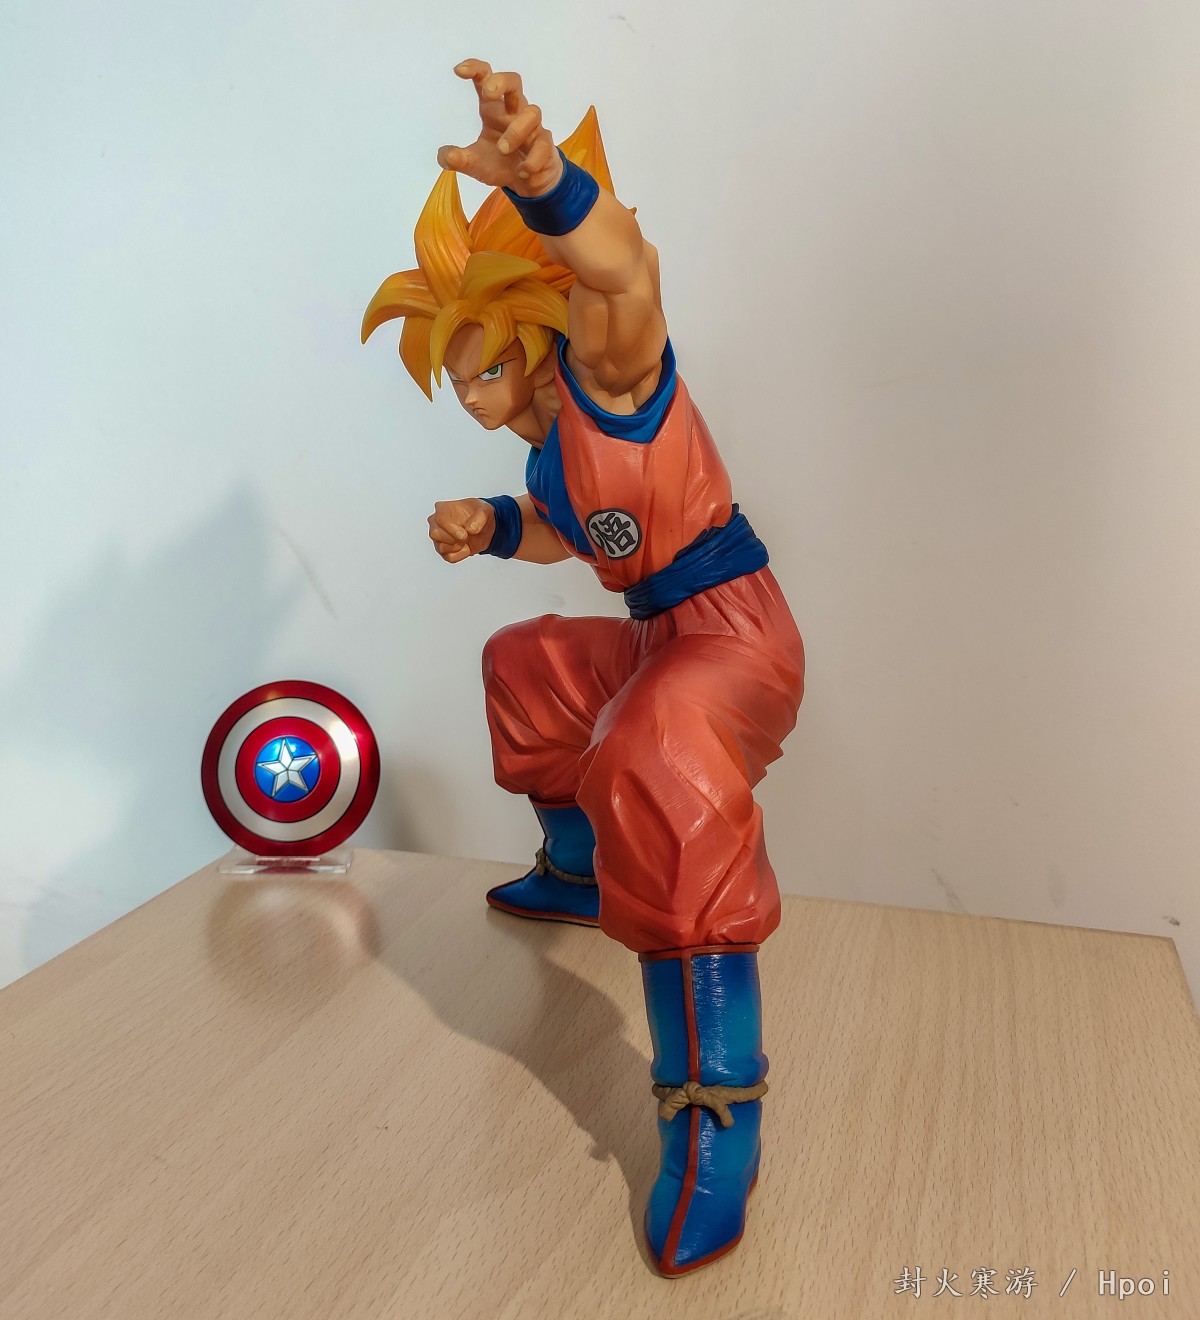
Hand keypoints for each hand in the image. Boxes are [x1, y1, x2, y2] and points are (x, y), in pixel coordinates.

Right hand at [428, 498, 494, 563]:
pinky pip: (449, 557)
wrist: (483, 528)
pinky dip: (461, 555)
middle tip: (466, 537)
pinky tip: (466, 547)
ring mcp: (438, 537)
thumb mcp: (485, 510)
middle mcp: (436, 523)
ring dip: (458, 547)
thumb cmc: (478, 515)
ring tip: (467, 540)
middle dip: (453, 538)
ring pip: (441, 547)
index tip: (464, 534)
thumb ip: (479, 518)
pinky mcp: (443, 550)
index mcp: (443, 509)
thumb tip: (471, 529)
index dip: (452, 529)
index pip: (439, 519)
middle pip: (435, 533)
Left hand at [436, 59, 562, 196]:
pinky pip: (544, 146)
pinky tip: (521, 171)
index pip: (486, 78)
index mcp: (494, 109)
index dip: (474, 69)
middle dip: (501, 82)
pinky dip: (532, 160)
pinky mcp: (546, 145)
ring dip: (515, 131)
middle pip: (514, 81)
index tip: (458, 71)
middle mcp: (514, 112)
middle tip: (487, 94)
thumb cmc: (500, 163)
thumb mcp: (475, 163)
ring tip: (502, 150)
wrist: (527, 183)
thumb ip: (458, 159)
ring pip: (532, 113)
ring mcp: (533, 127)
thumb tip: (444, 157)